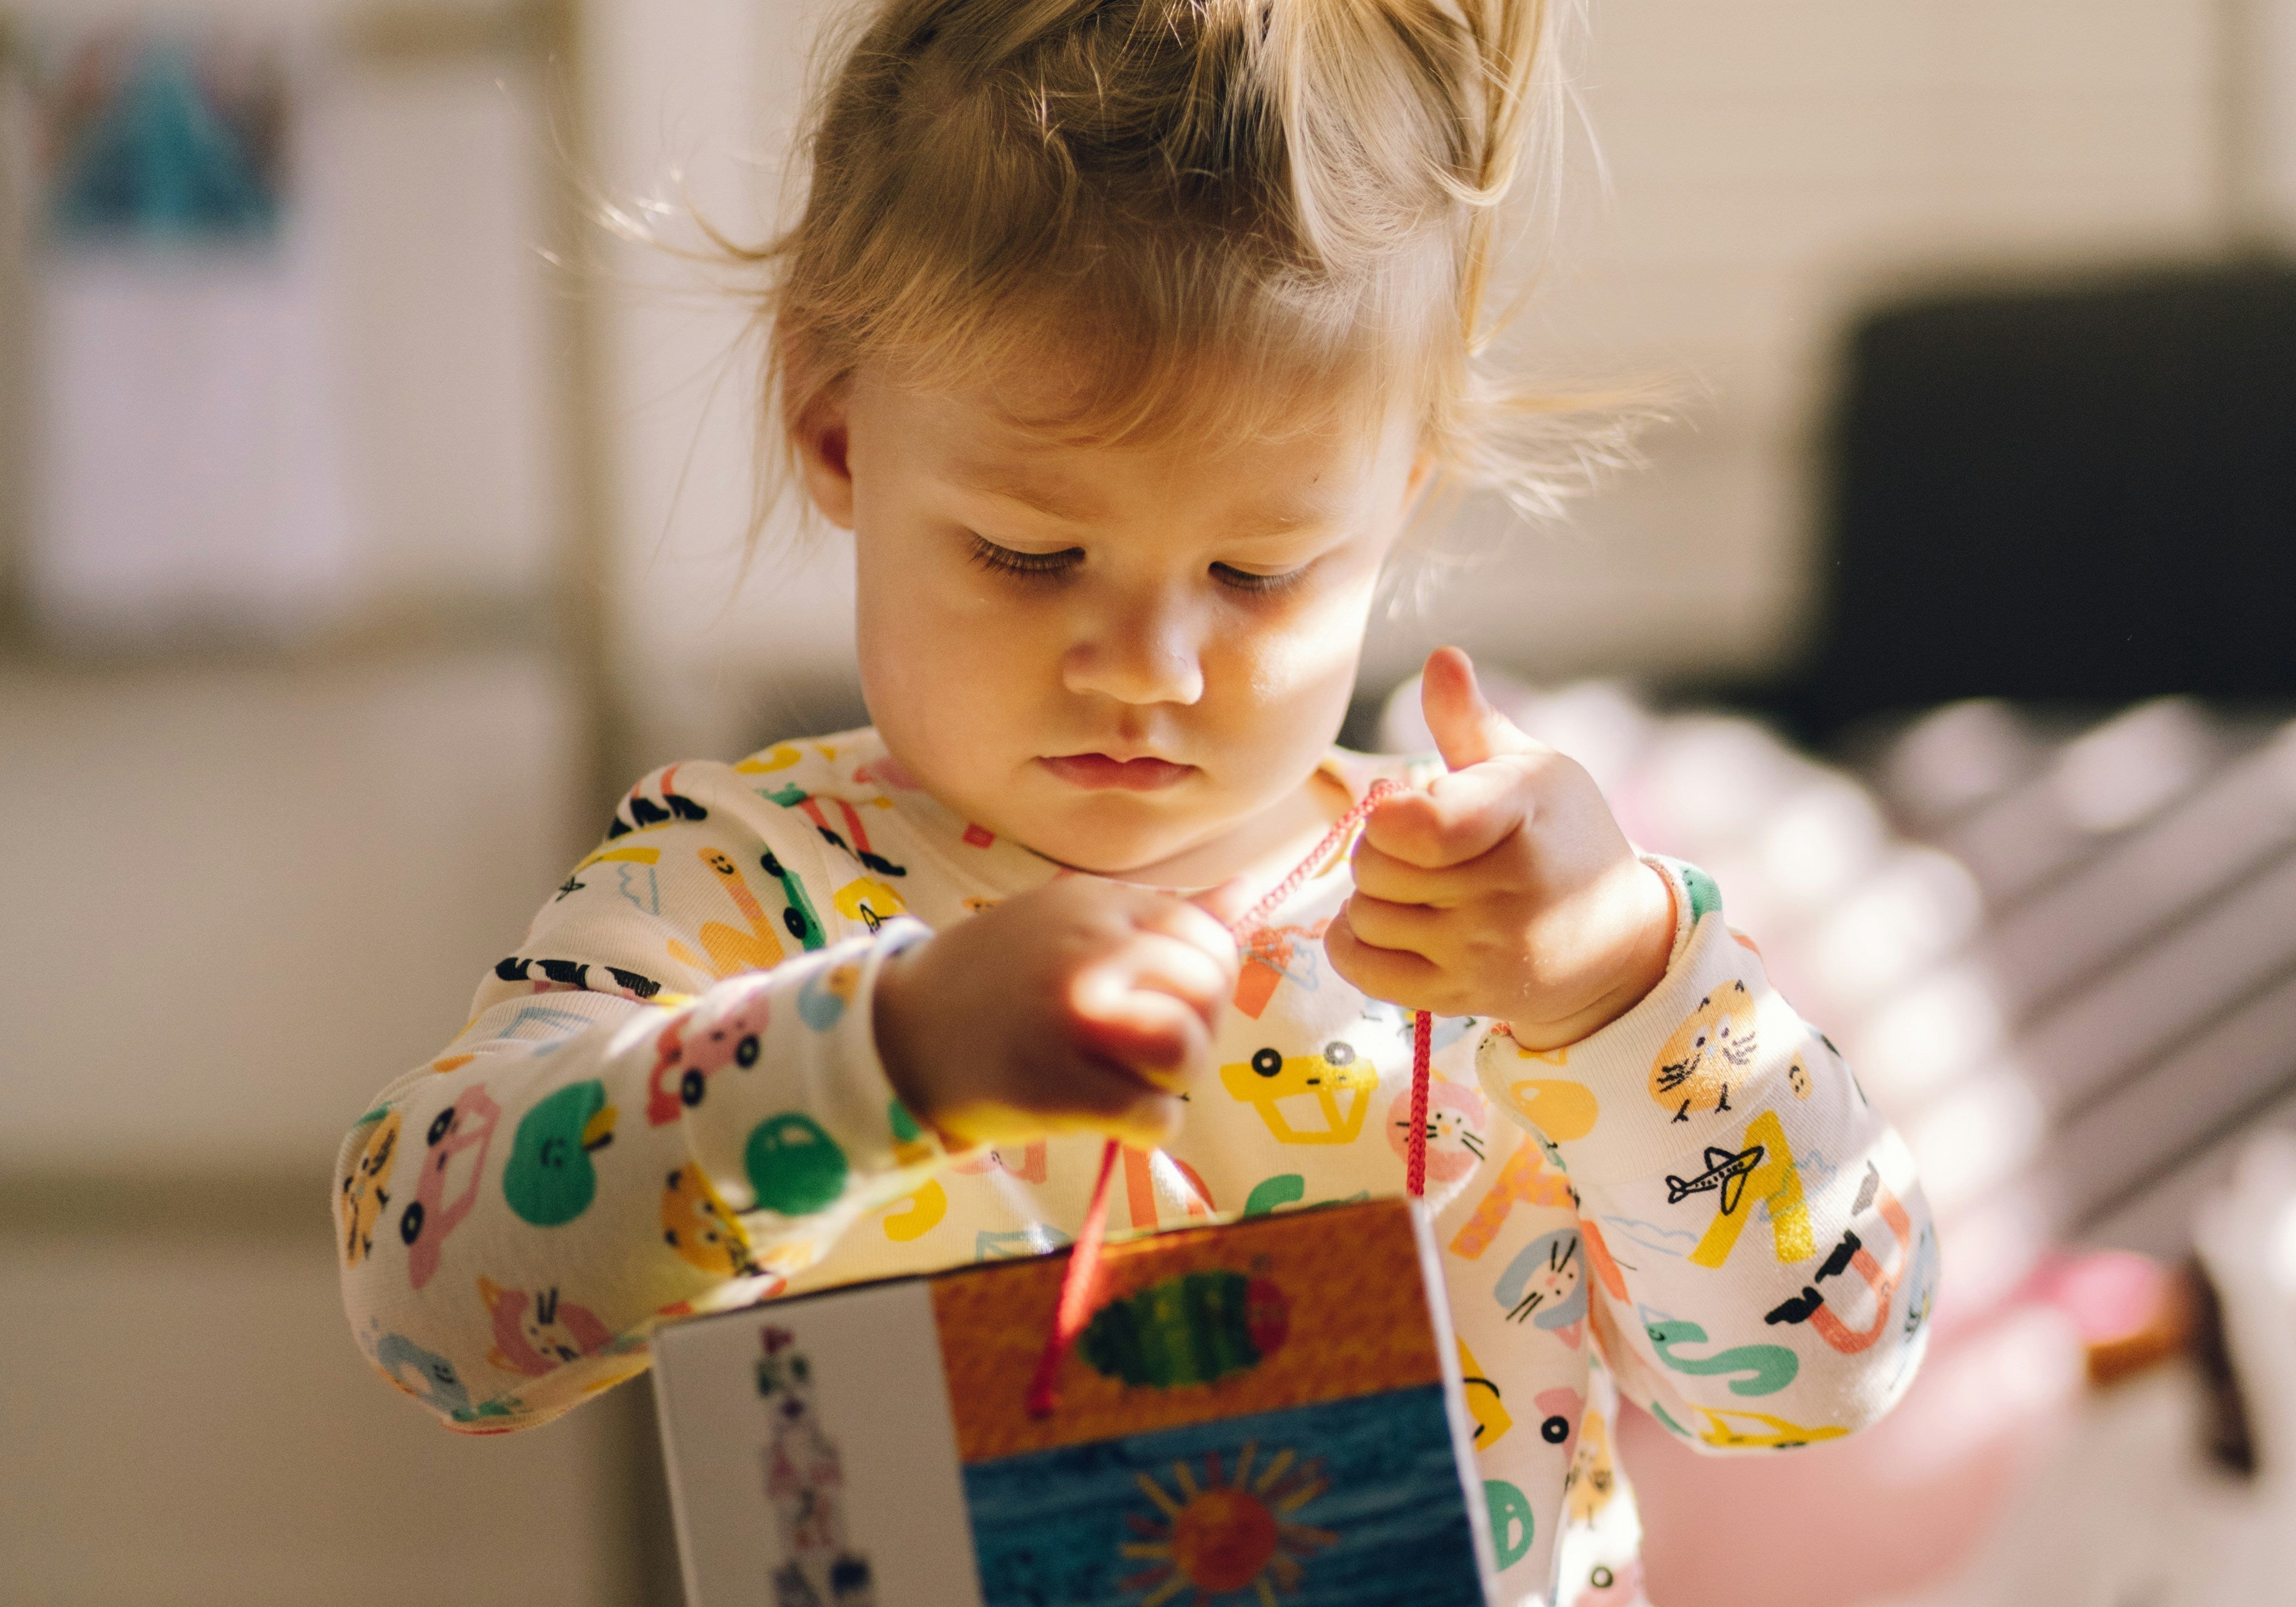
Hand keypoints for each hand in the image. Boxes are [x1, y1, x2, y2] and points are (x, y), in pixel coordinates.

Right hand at [871, 876, 1247, 1148]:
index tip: (1159, 1003)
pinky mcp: (1058, 1085)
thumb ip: (1159, 915)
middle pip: (1207, 994)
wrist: (899, 1035)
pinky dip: (1145, 1128)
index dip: (1200, 984)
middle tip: (1139, 1050)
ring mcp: (1072, 1017)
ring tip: (1125, 1080)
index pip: (1208, 939)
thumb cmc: (996, 981)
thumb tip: (1246, 892)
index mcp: (1099, 902)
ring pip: (1186, 1053)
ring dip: (1170, 1082)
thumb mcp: (1069, 920)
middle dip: (1192, 1032)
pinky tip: (1108, 1116)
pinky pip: (1154, 1116)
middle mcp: (1090, 950)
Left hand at [1326, 647, 1673, 1048]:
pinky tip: (1383, 921)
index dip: (1390, 811)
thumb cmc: (1562, 837)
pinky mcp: (1461, 998)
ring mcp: (1485, 952)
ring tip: (1414, 884)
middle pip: (1377, 866)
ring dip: (1372, 895)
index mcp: (1523, 816)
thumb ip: (1472, 722)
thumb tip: (1441, 658)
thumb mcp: (1531, 770)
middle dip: (1380, 847)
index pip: (1423, 824)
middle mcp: (1508, 892)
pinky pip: (1362, 968)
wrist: (1615, 941)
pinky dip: (1352, 941)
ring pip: (1365, 915)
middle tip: (1416, 845)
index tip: (1406, 801)